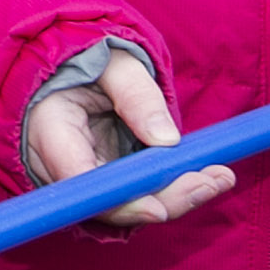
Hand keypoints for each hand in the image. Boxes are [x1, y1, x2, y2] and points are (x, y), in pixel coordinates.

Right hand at [27, 48, 233, 225]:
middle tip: (208, 184)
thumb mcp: (113, 63)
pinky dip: (171, 190)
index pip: (76, 178)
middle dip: (162, 201)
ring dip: (175, 198)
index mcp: (49, 127)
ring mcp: (82, 175)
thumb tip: (166, 139)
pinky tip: (209, 178)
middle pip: (106, 203)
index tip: (158, 209)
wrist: (76, 66)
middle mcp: (59, 163)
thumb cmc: (89, 59)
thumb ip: (136, 95)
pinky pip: (135, 195)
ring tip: (220, 178)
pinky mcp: (103, 179)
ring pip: (125, 205)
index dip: (116, 200)